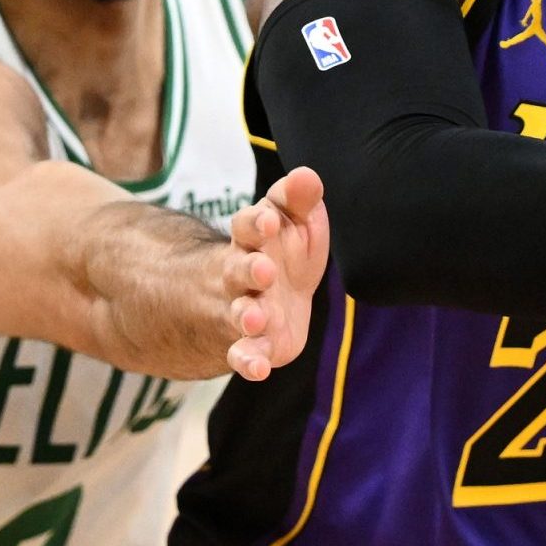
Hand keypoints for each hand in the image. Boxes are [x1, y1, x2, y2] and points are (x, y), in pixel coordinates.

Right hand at [222, 167, 330, 379]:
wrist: (259, 294)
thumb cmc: (281, 248)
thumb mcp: (292, 220)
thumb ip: (298, 200)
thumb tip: (307, 175)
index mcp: (253, 238)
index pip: (247, 225)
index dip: (255, 223)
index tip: (268, 221)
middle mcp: (241, 273)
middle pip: (239, 269)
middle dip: (249, 269)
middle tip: (264, 270)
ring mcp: (242, 309)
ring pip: (238, 312)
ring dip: (246, 315)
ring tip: (255, 317)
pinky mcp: (252, 343)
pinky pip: (245, 354)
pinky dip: (249, 362)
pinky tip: (258, 370)